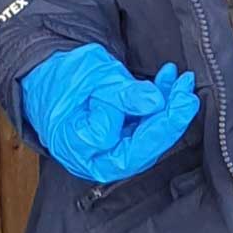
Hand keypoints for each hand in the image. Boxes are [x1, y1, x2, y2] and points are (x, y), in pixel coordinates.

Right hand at [21, 46, 199, 183]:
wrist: (45, 73)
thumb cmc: (60, 78)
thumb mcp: (92, 78)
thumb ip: (122, 94)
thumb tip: (155, 102)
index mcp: (82, 151)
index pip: (129, 150)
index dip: (154, 126)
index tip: (174, 100)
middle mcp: (98, 159)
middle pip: (144, 148)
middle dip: (170, 118)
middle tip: (187, 92)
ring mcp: (110, 150)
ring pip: (148, 136)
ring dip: (168, 107)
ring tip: (181, 80)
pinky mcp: (119, 138)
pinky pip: (144, 125)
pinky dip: (159, 102)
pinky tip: (169, 80)